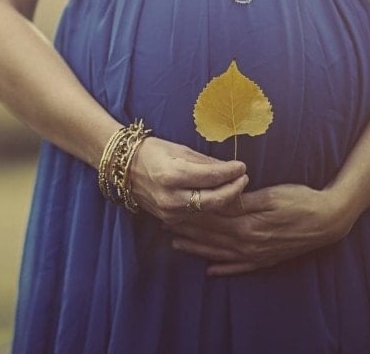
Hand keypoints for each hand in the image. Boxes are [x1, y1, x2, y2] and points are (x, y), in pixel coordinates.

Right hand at [128, 137, 248, 223]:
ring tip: (235, 187)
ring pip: (207, 210)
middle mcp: (170, 197)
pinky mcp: (169, 219)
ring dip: (224, 199)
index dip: (231, 172)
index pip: (211, 177)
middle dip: (233, 190)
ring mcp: (169, 211)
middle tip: (244, 179)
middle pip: (214, 200)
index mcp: (172, 174)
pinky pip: (196, 214)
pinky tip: (218, 196)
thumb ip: (206, 162)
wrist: (124, 169)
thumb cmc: (152, 152)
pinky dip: (209, 206)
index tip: (242, 166)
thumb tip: (232, 168)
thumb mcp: (179, 150)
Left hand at [164, 183, 354, 274]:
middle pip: (210, 237)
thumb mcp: (270, 195)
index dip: (190, 214)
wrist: (328, 220)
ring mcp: (256, 254)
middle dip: (186, 230)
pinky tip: (210, 271)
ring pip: (219, 253)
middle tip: (164, 224)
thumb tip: (219, 199)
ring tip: (176, 244)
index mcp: (246, 224)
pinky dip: (223, 269)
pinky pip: (239, 267)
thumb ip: (242, 200)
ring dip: (197, 248)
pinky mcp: (265, 260)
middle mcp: (247, 243)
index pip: (210, 219)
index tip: (171, 208)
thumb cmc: (300, 200)